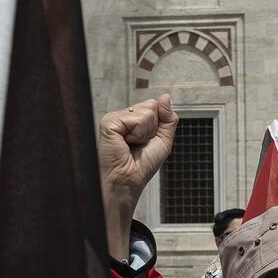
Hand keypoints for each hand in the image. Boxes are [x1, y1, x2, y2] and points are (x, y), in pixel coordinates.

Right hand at [99, 95, 176, 252]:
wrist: (129, 180)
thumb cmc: (142, 165)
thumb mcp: (163, 140)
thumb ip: (168, 118)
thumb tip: (165, 97)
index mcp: (134, 119)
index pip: (154, 106)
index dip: (158, 125)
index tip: (147, 141)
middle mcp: (123, 116)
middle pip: (152, 105)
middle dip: (153, 128)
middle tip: (139, 144)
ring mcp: (115, 117)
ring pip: (147, 112)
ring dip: (146, 133)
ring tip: (132, 144)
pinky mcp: (109, 122)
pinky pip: (137, 119)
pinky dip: (138, 134)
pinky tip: (126, 143)